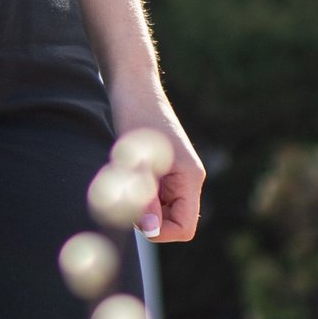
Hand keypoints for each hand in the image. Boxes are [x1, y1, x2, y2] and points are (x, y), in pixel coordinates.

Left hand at [108, 79, 205, 243]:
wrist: (133, 86)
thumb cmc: (135, 117)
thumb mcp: (137, 161)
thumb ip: (146, 197)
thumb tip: (150, 229)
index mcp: (190, 178)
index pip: (185, 228)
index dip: (160, 232)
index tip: (136, 216)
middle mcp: (188, 179)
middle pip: (174, 222)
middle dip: (150, 219)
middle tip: (127, 195)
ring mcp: (177, 175)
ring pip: (162, 212)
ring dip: (142, 206)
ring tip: (127, 180)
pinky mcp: (164, 170)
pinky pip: (155, 197)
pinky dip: (139, 194)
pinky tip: (128, 174)